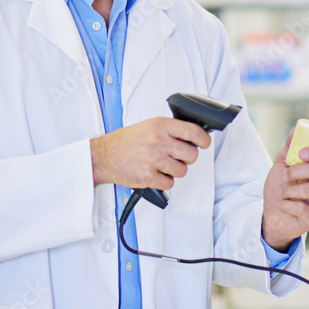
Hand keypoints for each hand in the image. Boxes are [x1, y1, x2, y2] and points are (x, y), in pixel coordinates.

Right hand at [90, 118, 210, 189]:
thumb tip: (192, 136)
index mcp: (160, 126)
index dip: (203, 139)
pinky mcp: (148, 177)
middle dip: (187, 158)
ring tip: (161, 165)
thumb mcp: (148, 126)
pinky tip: (154, 173)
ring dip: (175, 170)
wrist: (103, 156)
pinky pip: (169, 183)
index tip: (205, 143)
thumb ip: (169, 130)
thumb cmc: (125, 141)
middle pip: (191, 154)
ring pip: (182, 170)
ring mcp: (153, 159)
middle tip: (177, 156)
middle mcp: (158, 141)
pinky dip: (164, 181)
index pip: (192, 131)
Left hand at [262, 128, 308, 251]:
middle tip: (285, 177)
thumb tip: (296, 130)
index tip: (301, 153)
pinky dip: (287, 205)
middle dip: (298, 171)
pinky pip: (302, 208)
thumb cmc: (278, 189)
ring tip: (284, 194)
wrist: (270, 214)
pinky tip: (284, 207)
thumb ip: (290, 148)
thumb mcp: (281, 165)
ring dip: (290, 190)